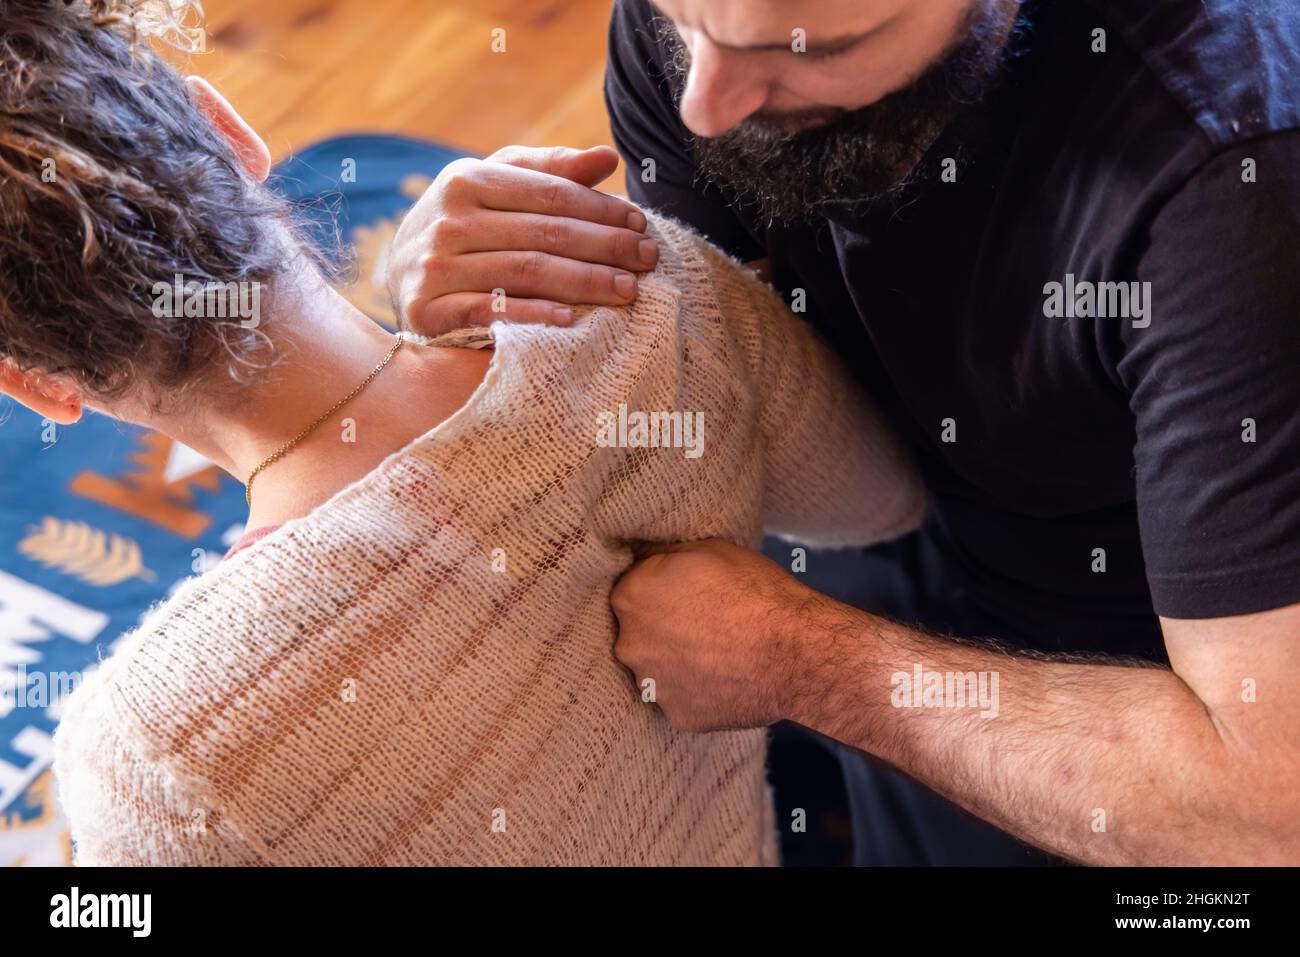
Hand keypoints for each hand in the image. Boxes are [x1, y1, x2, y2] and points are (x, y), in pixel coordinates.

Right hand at [387, 145, 659, 334]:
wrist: (401, 275)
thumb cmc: (466, 226)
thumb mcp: (499, 187)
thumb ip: (551, 172)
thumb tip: (610, 157)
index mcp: (467, 179)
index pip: (551, 194)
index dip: (602, 209)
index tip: (641, 225)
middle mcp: (449, 218)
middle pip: (545, 233)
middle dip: (605, 246)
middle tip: (648, 259)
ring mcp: (434, 265)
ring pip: (525, 272)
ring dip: (583, 282)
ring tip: (626, 290)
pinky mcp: (427, 309)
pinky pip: (490, 312)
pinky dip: (532, 315)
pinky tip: (572, 319)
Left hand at [611, 539, 825, 731]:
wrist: (795, 651)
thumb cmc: (755, 592)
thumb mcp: (707, 549)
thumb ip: (666, 557)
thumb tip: (650, 559)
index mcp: (631, 596)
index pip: (634, 590)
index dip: (662, 590)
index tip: (686, 594)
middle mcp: (630, 643)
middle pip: (640, 633)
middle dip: (664, 629)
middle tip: (705, 625)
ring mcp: (652, 685)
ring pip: (658, 670)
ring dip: (679, 663)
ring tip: (719, 654)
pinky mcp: (677, 716)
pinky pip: (682, 700)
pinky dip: (699, 692)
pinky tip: (726, 679)